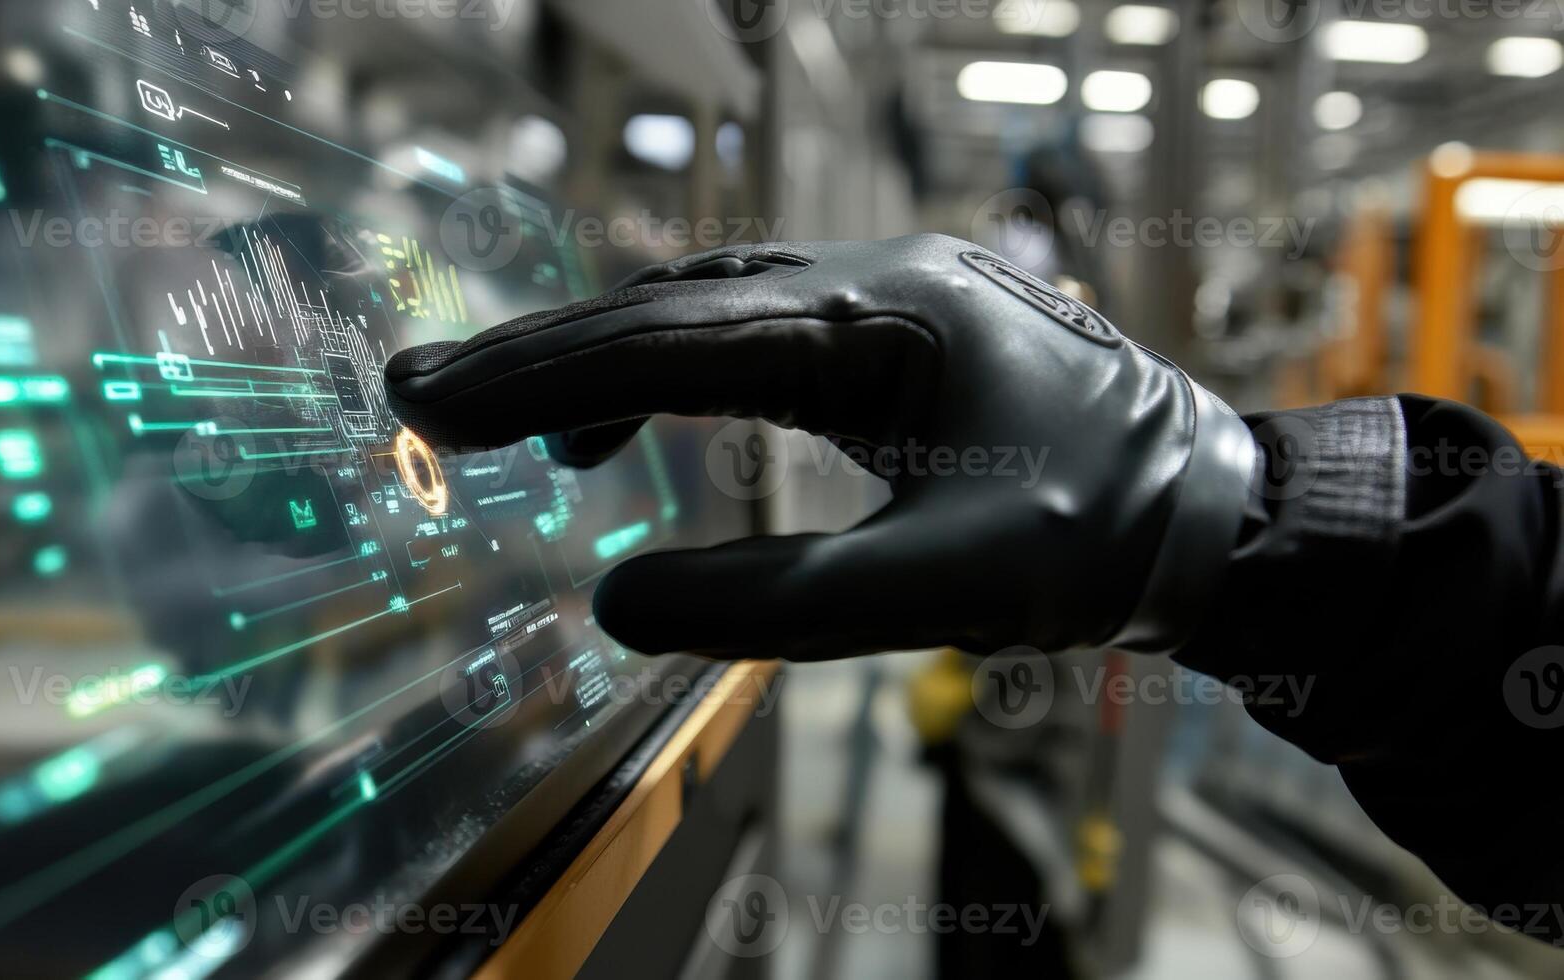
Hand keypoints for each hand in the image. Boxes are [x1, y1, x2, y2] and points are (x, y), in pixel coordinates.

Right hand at [384, 234, 1254, 659]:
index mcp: (881, 321)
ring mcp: (885, 291)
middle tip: (420, 389)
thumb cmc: (1099, 540)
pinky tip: (642, 417)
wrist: (1215, 509)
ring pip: (707, 307)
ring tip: (523, 429)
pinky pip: (755, 328)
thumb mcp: (942, 591)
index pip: (672, 341)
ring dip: (607, 358)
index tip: (429, 400)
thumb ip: (777, 605)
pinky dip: (677, 368)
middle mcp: (872, 279)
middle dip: (544, 351)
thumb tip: (620, 606)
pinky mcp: (893, 325)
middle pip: (672, 304)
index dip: (540, 372)